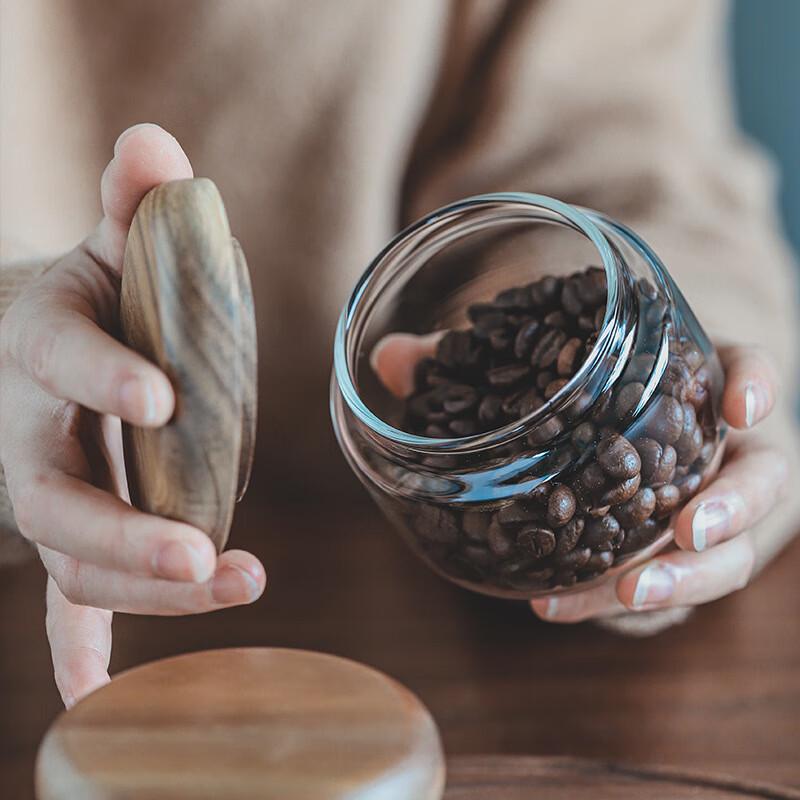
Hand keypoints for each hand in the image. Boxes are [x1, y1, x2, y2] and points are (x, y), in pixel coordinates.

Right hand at [0, 124, 265, 706]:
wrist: (32, 348)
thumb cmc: (90, 299)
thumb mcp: (110, 246)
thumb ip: (134, 205)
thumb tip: (156, 144)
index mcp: (42, 343)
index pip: (60, 358)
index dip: (104, 376)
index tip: (163, 402)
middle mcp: (30, 431)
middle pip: (55, 499)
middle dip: (123, 530)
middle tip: (205, 552)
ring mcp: (47, 490)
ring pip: (76, 559)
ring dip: (148, 589)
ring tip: (235, 584)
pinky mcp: (69, 526)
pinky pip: (63, 597)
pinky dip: (76, 643)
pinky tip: (92, 690)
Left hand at [371, 335, 785, 620]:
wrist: (621, 433)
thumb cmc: (581, 391)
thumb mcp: (544, 366)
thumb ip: (472, 361)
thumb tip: (390, 359)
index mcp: (696, 384)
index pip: (750, 369)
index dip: (755, 383)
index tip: (741, 405)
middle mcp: (722, 448)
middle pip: (762, 478)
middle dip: (733, 509)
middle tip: (687, 532)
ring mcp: (712, 507)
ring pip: (732, 550)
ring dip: (687, 578)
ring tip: (626, 595)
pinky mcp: (679, 557)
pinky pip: (674, 586)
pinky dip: (628, 604)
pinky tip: (566, 605)